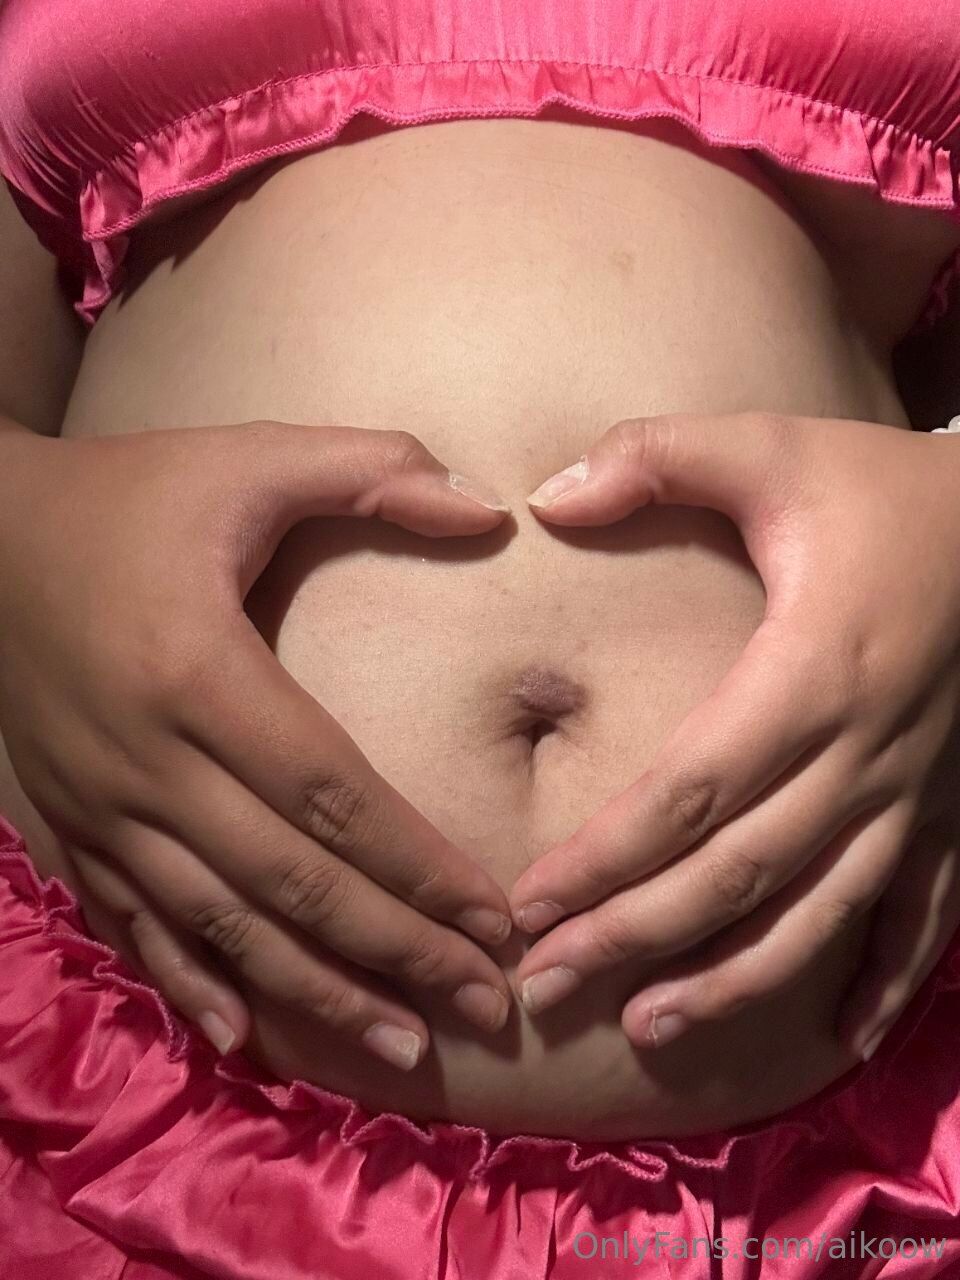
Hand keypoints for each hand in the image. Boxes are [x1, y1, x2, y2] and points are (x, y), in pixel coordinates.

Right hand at [0, 420, 513, 1070]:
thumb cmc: (125, 496)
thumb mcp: (244, 456)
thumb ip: (370, 469)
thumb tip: (492, 506)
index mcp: (198, 673)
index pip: (333, 796)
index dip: (419, 866)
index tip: (496, 919)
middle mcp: (147, 762)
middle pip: (290, 883)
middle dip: (397, 952)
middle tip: (487, 1006)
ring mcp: (100, 807)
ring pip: (220, 926)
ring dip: (316, 994)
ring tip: (404, 1046)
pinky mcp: (67, 826)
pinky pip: (133, 926)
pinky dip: (191, 983)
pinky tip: (247, 1037)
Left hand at [508, 412, 959, 1055]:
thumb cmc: (885, 487)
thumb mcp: (773, 446)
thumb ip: (655, 456)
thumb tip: (545, 500)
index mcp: (810, 672)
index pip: (686, 791)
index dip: (603, 857)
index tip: (528, 903)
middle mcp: (865, 751)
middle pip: (735, 872)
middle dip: (634, 935)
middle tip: (547, 981)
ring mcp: (917, 791)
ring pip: (818, 914)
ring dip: (733, 981)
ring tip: (647, 1028)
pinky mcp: (953, 807)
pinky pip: (923, 917)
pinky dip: (881, 981)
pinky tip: (834, 1040)